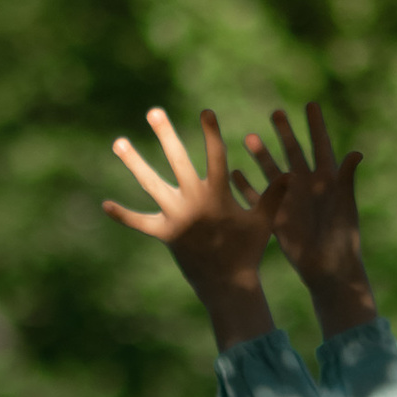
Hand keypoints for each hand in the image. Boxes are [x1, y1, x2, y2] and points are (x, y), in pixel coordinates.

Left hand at [103, 107, 274, 341]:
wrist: (228, 285)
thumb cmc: (248, 251)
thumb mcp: (263, 221)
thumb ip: (274, 195)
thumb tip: (291, 172)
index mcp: (218, 195)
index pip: (215, 156)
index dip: (210, 132)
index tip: (205, 111)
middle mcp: (194, 202)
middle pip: (177, 161)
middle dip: (165, 135)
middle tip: (154, 111)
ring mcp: (176, 218)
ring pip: (151, 184)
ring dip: (134, 162)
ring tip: (118, 142)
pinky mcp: (164, 234)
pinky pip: (140, 222)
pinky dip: (123, 215)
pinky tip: (105, 205)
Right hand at [246, 100, 374, 335]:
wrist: (329, 268)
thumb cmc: (343, 238)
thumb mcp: (346, 205)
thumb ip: (347, 178)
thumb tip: (356, 152)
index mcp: (328, 180)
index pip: (321, 146)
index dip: (316, 126)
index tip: (310, 104)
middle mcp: (307, 185)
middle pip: (294, 152)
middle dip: (285, 132)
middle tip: (276, 112)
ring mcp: (290, 199)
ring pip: (273, 170)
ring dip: (262, 155)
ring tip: (250, 137)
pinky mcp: (277, 215)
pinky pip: (258, 197)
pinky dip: (247, 187)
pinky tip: (234, 173)